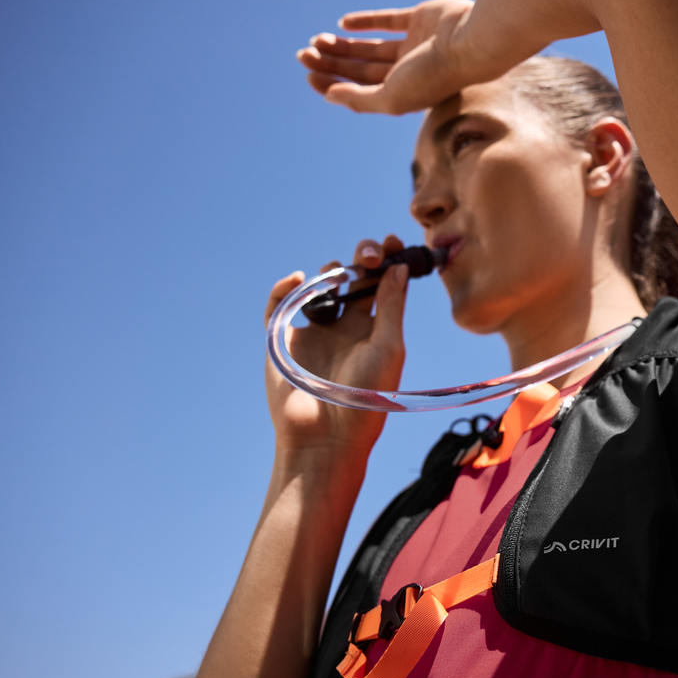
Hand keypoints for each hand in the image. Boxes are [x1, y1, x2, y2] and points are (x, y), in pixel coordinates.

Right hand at [264, 235, 408, 458]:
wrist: (326, 435)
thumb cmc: (366, 397)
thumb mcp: (388, 347)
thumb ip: (391, 306)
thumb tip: (399, 267)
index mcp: (374, 330)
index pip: (383, 285)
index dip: (388, 260)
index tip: (392, 242)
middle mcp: (344, 327)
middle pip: (353, 279)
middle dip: (361, 258)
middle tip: (368, 255)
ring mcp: (314, 332)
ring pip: (319, 287)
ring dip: (329, 271)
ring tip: (338, 271)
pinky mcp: (284, 339)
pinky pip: (278, 305)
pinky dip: (284, 287)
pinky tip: (297, 279)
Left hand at [296, 0, 488, 114]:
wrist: (471, 42)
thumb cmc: (434, 76)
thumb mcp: (392, 98)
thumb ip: (360, 99)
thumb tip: (329, 96)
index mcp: (404, 94)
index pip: (360, 90)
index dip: (332, 83)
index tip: (308, 74)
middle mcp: (408, 71)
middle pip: (361, 69)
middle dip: (332, 63)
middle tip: (303, 54)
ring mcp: (415, 45)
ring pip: (370, 47)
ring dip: (343, 45)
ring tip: (317, 40)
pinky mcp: (420, 20)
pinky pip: (388, 21)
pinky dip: (365, 22)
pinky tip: (343, 24)